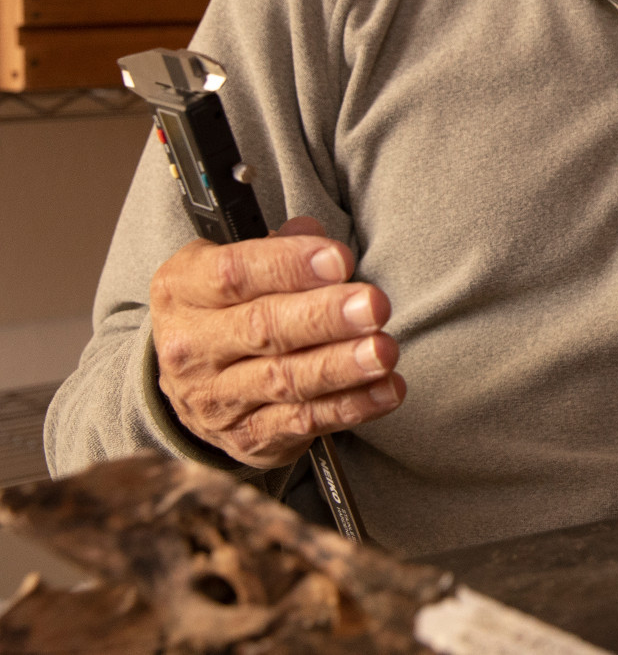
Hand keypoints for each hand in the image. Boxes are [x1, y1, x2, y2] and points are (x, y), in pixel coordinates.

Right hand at [148, 216, 404, 467]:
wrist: (193, 384)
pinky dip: (350, 407)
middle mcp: (192, 347)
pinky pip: (303, 422)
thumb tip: (312, 232)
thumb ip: (276, 246)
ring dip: (342, 366)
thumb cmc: (226, 308)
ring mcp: (215, 398)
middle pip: (261, 329)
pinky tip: (385, 390)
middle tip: (374, 306)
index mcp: (183, 291)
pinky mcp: (247, 437)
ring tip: (384, 351)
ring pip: (284, 380)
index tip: (340, 260)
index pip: (233, 274)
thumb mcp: (233, 264)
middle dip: (324, 317)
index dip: (289, 266)